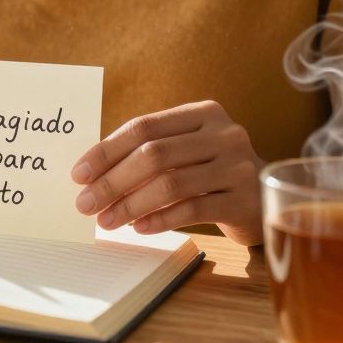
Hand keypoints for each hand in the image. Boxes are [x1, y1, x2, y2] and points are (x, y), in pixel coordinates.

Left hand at [70, 100, 264, 245]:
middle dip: (113, 181)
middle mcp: (224, 134)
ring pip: (171, 184)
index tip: (78, 174)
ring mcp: (238, 167)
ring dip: (131, 205)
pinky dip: (160, 220)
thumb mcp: (185, 152)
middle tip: (85, 203)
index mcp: (203, 113)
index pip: (143, 127)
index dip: (106, 150)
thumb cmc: (211, 173)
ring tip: (106, 221)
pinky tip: (139, 229)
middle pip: (154, 155)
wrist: (264, 199)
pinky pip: (193, 210)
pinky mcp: (245, 201)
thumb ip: (148, 153)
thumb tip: (90, 175)